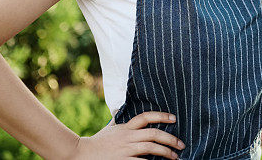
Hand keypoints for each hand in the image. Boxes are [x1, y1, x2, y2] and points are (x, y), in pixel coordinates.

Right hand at [68, 111, 185, 158]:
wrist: (80, 154)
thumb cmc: (96, 142)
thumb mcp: (109, 128)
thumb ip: (117, 119)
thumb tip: (118, 108)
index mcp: (126, 128)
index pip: (146, 117)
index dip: (161, 116)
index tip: (174, 119)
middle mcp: (128, 137)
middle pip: (154, 134)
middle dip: (170, 139)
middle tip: (181, 145)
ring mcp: (125, 150)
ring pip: (151, 148)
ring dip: (166, 152)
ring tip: (175, 157)